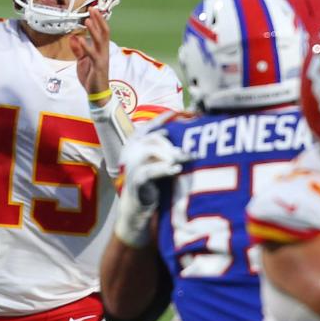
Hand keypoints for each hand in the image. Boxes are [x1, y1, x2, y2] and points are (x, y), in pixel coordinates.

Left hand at [69, 7, 110, 102]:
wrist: (97, 93)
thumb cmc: (91, 77)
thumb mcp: (82, 61)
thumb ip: (78, 49)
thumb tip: (73, 37)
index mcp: (101, 50)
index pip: (102, 31)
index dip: (99, 20)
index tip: (94, 9)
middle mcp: (104, 52)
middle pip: (104, 32)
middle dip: (99, 20)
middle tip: (93, 8)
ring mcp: (101, 58)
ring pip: (100, 41)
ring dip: (94, 30)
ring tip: (88, 20)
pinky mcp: (98, 66)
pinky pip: (92, 54)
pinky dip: (85, 46)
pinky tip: (79, 39)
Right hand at [114, 131, 185, 247]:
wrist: (138, 207)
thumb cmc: (153, 181)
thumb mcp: (158, 162)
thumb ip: (167, 149)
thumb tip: (188, 136)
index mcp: (135, 145)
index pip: (147, 127)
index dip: (159, 120)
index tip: (175, 114)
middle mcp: (131, 153)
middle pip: (152, 139)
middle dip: (172, 143)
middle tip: (188, 150)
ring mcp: (131, 167)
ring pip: (149, 151)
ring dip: (169, 154)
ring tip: (183, 158)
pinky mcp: (136, 181)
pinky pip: (149, 171)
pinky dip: (164, 169)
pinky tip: (176, 169)